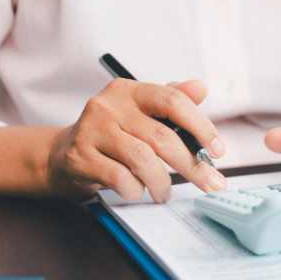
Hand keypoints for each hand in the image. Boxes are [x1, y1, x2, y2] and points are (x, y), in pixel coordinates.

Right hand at [46, 78, 226, 201]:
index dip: (201, 126)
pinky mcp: (80, 158)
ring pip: (142, 159)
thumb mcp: (142, 114)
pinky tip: (137, 191)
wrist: (62, 155)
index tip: (217, 150)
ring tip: (163, 191)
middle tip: (208, 182)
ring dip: (161, 182)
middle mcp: (108, 106)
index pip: (173, 101)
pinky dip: (136, 189)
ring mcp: (91, 131)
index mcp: (129, 90)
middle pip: (162, 136)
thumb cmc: (112, 135)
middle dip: (191, 165)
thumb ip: (173, 101)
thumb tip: (201, 88)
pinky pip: (120, 178)